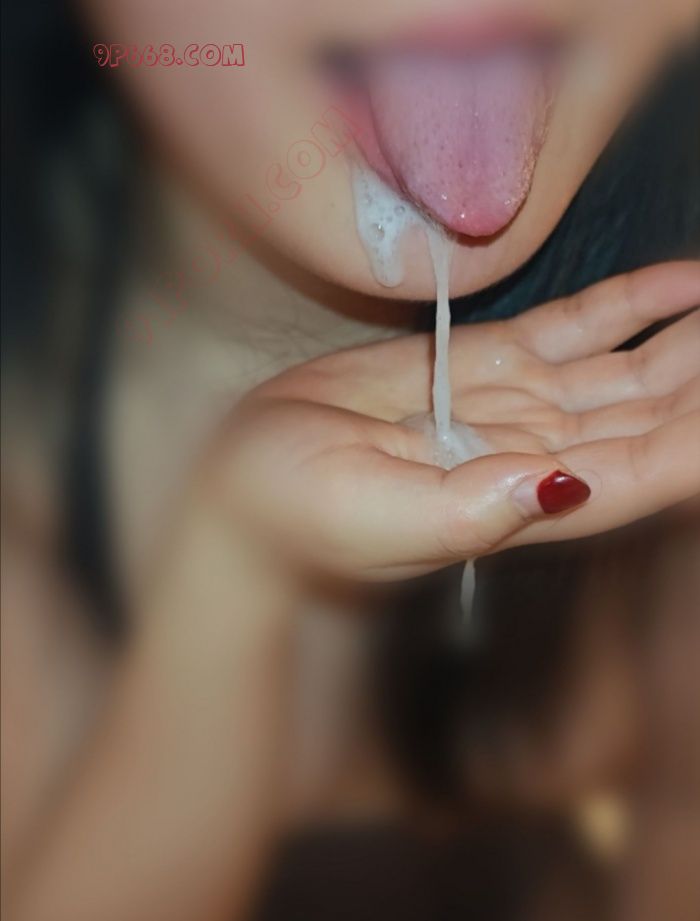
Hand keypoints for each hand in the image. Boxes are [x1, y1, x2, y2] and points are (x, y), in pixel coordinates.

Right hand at [211, 262, 698, 579]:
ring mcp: (515, 405)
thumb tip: (564, 483)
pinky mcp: (482, 363)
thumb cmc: (299, 515)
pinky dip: (625, 306)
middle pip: (653, 416)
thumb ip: (476, 508)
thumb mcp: (382, 516)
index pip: (646, 469)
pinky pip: (572, 330)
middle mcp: (536, 455)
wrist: (248, 482)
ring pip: (626, 370)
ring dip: (687, 340)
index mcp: (524, 502)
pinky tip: (677, 286)